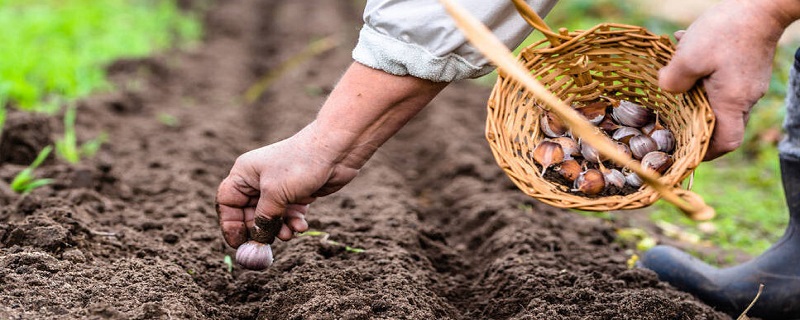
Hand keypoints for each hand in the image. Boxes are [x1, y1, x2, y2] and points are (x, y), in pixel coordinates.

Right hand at [215, 62, 446, 248]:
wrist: (336, 150)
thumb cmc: (300, 165)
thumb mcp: (276, 194)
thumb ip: (263, 220)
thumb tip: (256, 242)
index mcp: (244, 173)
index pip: (227, 202)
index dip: (230, 224)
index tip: (238, 243)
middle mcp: (258, 180)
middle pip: (248, 214)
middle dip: (259, 230)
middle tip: (266, 246)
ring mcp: (278, 187)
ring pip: (271, 217)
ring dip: (279, 229)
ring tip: (289, 234)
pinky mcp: (297, 194)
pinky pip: (288, 215)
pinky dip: (293, 222)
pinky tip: (302, 226)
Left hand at [658, 0, 790, 159]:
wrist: (761, 3)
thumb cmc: (726, 30)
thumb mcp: (688, 57)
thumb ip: (672, 81)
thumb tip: (666, 90)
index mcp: (732, 102)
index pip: (725, 142)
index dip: (706, 152)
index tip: (686, 150)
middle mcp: (745, 97)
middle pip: (721, 123)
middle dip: (695, 122)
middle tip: (671, 117)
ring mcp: (749, 82)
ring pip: (718, 98)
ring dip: (695, 92)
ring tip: (675, 73)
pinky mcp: (747, 68)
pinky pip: (722, 80)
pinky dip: (702, 74)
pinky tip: (684, 50)